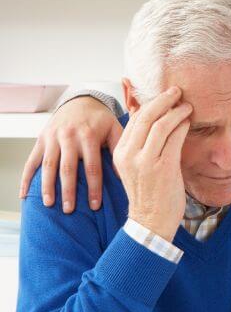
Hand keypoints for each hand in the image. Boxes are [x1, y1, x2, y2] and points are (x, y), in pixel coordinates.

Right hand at [19, 96, 122, 212]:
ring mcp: (53, 138)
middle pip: (68, 168)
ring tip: (49, 204)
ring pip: (48, 165)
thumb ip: (119, 150)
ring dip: (47, 186)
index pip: (92, 167)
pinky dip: (26, 178)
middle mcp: (69, 136)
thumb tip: (124, 175)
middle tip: (69, 210)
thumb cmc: (100, 120)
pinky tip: (25, 194)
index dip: (93, 188)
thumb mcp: (114, 129)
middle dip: (68, 190)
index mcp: (89, 136)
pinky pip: (32, 160)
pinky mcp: (41, 139)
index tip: (94, 206)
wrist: (81, 100)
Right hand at [113, 86, 191, 242]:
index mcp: (121, 152)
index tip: (163, 96)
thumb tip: (151, 115)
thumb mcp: (136, 166)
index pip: (134, 118)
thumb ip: (141, 143)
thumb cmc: (148, 192)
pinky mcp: (163, 167)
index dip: (150, 103)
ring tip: (186, 105)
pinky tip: (188, 121)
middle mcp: (130, 154)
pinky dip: (183, 125)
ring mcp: (146, 161)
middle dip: (163, 99)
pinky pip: (175, 137)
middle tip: (176, 91)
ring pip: (161, 123)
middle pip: (146, 115)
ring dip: (176, 110)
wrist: (151, 222)